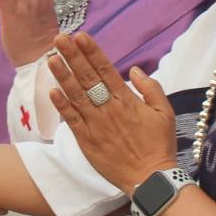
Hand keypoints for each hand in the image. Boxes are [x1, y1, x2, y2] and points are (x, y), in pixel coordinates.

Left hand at [46, 32, 175, 193]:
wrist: (150, 178)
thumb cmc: (159, 145)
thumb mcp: (165, 113)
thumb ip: (150, 88)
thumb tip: (134, 69)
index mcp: (127, 100)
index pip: (106, 70)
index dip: (92, 52)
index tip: (81, 36)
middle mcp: (108, 109)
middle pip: (87, 77)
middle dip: (73, 56)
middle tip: (59, 39)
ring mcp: (96, 125)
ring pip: (76, 95)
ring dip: (62, 76)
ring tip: (51, 58)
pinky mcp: (87, 141)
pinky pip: (71, 120)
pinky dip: (61, 105)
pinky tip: (51, 91)